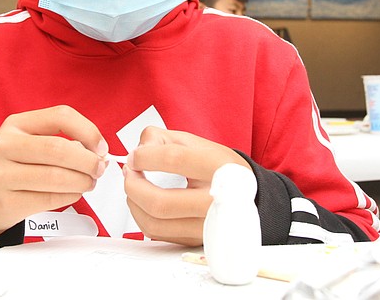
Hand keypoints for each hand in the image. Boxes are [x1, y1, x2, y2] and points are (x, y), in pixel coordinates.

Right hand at [0, 105, 107, 236]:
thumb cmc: (12, 168)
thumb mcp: (28, 142)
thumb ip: (60, 140)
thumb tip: (97, 151)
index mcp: (15, 124)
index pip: (60, 116)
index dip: (88, 131)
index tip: (101, 147)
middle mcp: (4, 145)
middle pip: (58, 148)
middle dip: (87, 161)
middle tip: (99, 169)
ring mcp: (1, 174)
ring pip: (55, 176)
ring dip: (82, 181)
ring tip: (88, 183)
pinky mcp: (6, 202)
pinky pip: (49, 199)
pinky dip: (70, 196)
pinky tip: (74, 193)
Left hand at [123, 126, 249, 245]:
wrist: (249, 197)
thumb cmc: (219, 168)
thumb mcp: (196, 143)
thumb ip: (161, 139)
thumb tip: (136, 152)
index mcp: (219, 169)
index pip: (173, 160)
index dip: (144, 156)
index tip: (135, 156)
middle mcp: (216, 202)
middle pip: (160, 202)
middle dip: (133, 184)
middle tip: (130, 172)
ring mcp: (206, 226)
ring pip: (154, 223)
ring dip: (134, 202)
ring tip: (135, 186)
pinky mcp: (195, 240)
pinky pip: (156, 233)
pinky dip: (142, 215)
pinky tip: (143, 201)